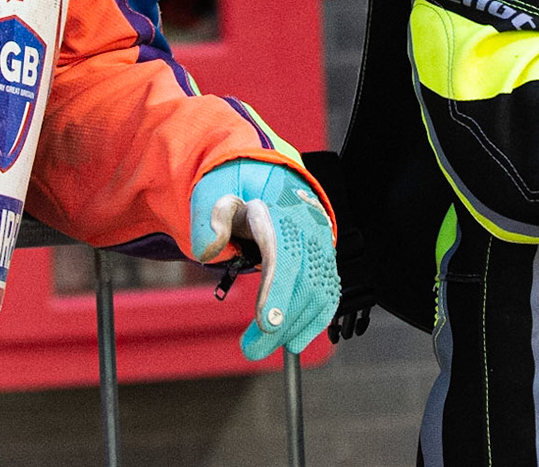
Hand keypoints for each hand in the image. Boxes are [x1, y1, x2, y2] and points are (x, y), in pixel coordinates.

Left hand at [189, 160, 338, 359]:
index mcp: (277, 216)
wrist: (277, 188)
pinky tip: (296, 342)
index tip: (265, 324)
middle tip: (252, 350)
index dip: (276, 292)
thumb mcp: (219, 201)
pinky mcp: (327, 263)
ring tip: (265, 347)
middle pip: (302, 283)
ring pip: (318, 294)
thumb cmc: (244, 201)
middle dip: (281, 322)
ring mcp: (321, 248)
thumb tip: (209, 250)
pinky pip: (329, 295)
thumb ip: (211, 221)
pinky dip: (316, 322)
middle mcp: (306, 232)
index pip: (281, 257)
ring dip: (295, 327)